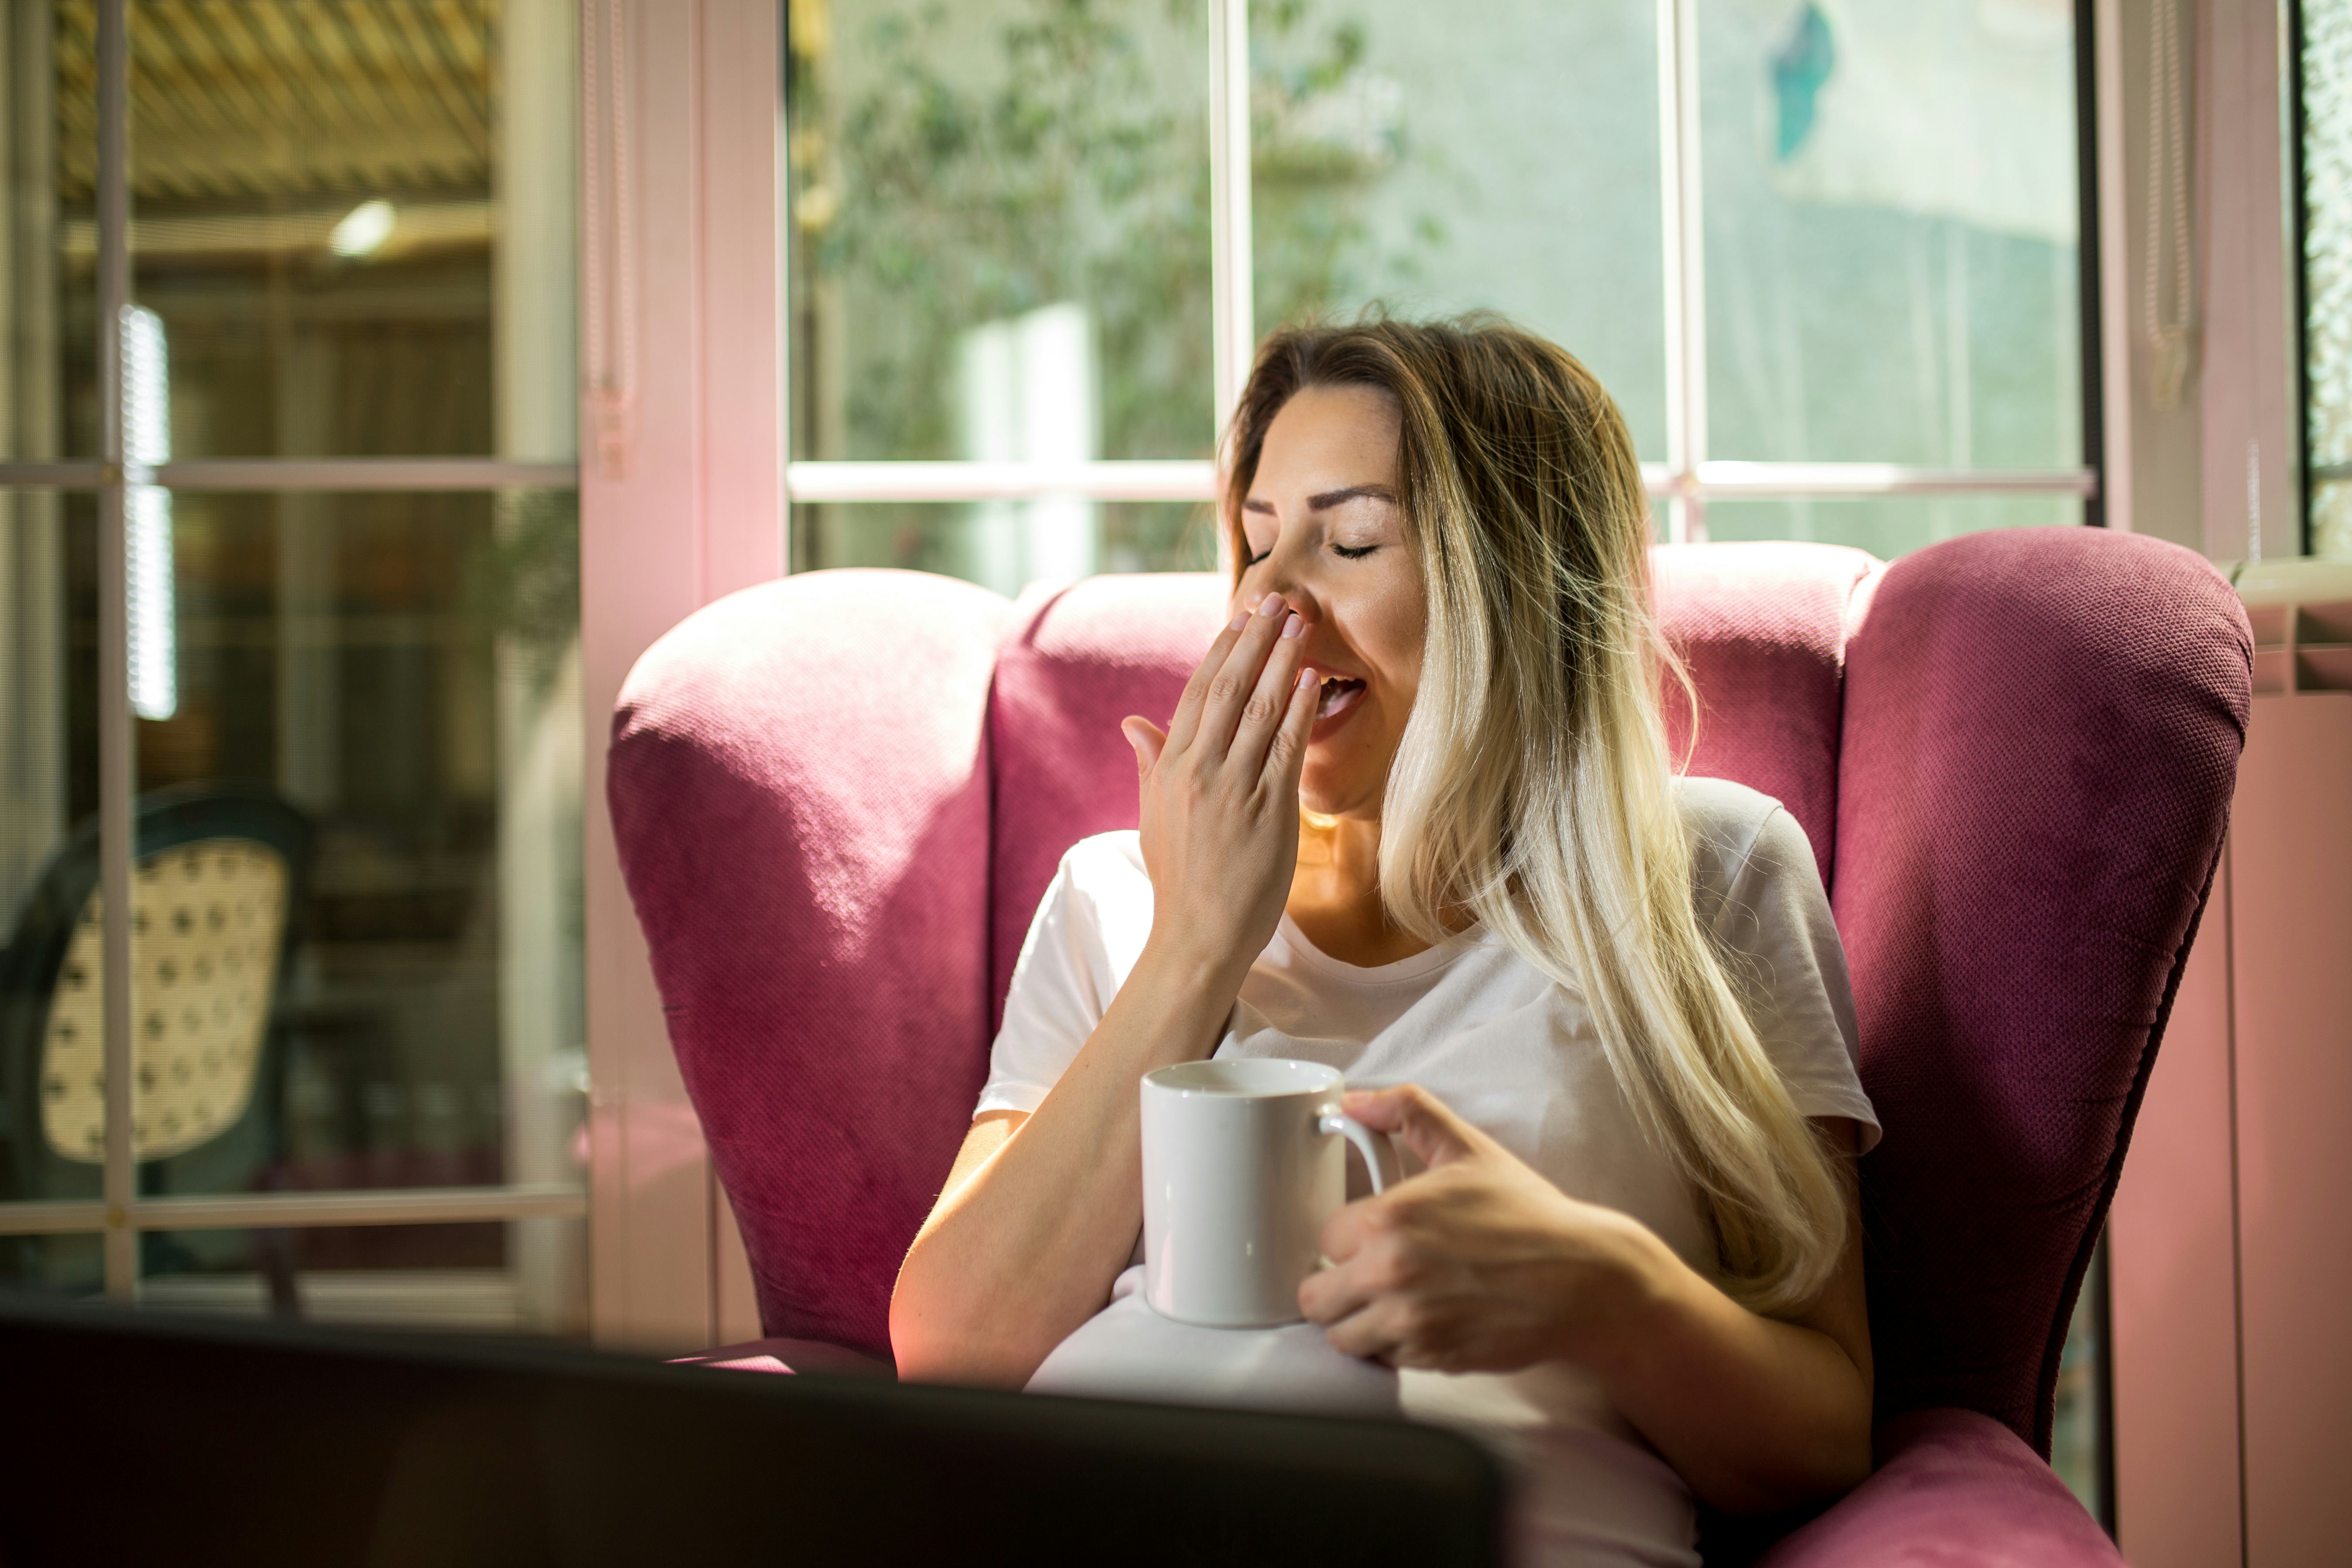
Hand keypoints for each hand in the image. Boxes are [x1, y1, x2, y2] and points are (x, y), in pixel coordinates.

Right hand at [1121, 593, 1320, 984]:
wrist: (1197, 936)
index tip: (1241, 618)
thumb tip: (1134, 722)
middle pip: (1230, 689)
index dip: (1221, 650)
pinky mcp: (1268, 812)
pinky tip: (1314, 680)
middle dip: (1255, 640)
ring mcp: (1235, 789)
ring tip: (1300, 625)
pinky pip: (1286, 749)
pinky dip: (1301, 711)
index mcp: (1171, 769)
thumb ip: (1150, 764)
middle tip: (1278, 601)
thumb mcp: (1153, 816)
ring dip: (1283, 662)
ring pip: (1260, 710)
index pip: (1197, 694)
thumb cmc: (1179, 879)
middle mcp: (1200, 771)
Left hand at [1298, 1084, 1666, 1374]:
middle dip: (1335, 1288)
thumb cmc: (1527, 1214)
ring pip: (1343, 1339)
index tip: (1367, 1240)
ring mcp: (1409, 1322)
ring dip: (1359, 1323)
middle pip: (1315, 1299)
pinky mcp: (1431, 1358)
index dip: (1346, 1239)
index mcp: (1387, 1218)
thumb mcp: (1467, 1148)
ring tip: (1391, 1305)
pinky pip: (1385, 1361)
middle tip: (1365, 1279)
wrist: (1581, 1279)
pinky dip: (1396, 1347)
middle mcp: (1388, 1273)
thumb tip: (1356, 1099)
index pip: (1324, 1238)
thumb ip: (1408, 1111)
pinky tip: (1425, 1322)